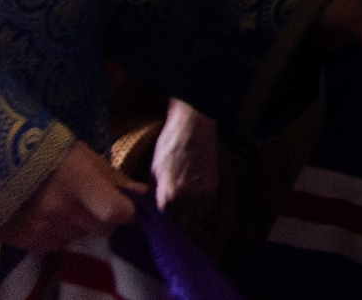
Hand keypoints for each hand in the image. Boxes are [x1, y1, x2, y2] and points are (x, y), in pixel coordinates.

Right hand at [0, 140, 140, 250]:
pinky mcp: (25, 241)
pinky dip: (57, 233)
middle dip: (104, 218)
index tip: (124, 205)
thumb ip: (115, 179)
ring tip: (64, 204)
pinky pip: (55, 244)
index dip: (126, 211)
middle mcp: (62, 211)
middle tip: (92, 202)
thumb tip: (142, 194)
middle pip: (102, 229)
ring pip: (79, 237)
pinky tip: (47, 215)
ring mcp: (42, 229)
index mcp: (81, 183)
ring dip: (78, 226)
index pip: (117, 213)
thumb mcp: (87, 157)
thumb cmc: (52, 153)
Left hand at [152, 98, 218, 226]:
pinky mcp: (214, 189)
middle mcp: (188, 199)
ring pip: (194, 222)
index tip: (153, 236)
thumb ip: (152, 197)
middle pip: (180, 229)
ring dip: (185, 224)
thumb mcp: (153, 172)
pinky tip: (188, 211)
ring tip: (176, 224)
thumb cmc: (169, 146)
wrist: (194, 126)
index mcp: (168, 196)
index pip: (163, 227)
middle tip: (164, 234)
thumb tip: (147, 214)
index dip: (158, 232)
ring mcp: (204, 194)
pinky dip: (196, 214)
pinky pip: (204, 211)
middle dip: (172, 233)